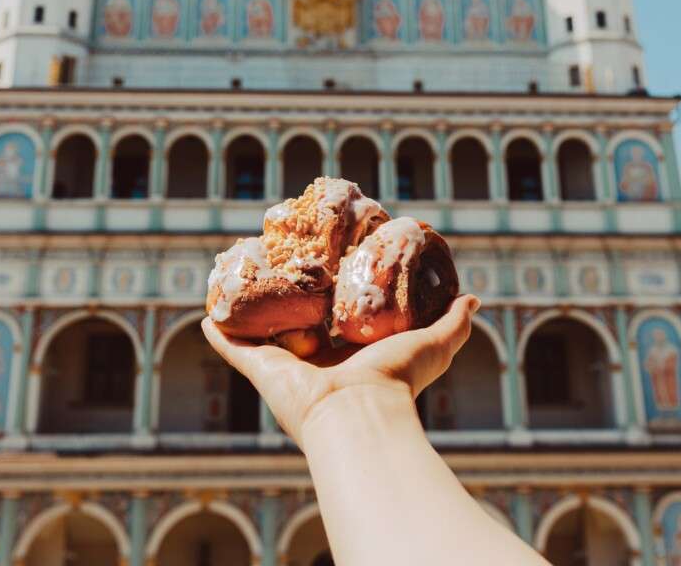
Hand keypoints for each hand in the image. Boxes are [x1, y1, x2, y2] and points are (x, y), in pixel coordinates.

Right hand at [201, 294, 479, 447]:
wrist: (359, 414)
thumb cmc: (395, 381)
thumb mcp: (431, 344)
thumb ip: (453, 322)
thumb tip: (472, 297)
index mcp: (345, 356)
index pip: (331, 321)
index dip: (325, 298)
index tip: (322, 270)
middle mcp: (311, 362)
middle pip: (291, 324)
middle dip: (283, 300)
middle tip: (276, 266)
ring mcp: (283, 365)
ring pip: (259, 331)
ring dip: (246, 310)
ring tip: (236, 279)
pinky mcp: (260, 369)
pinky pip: (233, 347)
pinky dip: (218, 331)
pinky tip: (207, 313)